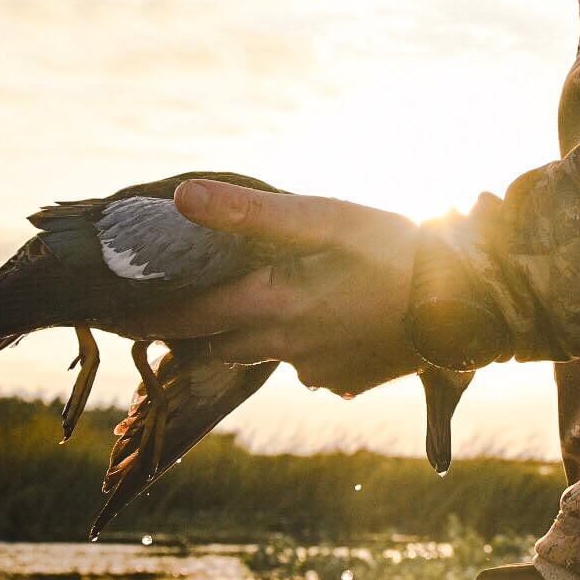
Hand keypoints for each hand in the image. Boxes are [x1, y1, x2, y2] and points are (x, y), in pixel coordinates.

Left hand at [131, 179, 423, 396]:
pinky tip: (318, 318)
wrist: (471, 303)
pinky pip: (300, 365)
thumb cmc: (399, 249)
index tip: (108, 306)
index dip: (141, 311)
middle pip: (209, 345)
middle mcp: (284, 345)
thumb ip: (252, 212)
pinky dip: (294, 343)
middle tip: (153, 311)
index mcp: (273, 302)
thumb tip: (181, 199)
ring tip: (236, 306)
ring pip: (253, 355)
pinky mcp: (342, 380)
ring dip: (234, 336)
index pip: (182, 314)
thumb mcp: (329, 216)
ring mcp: (315, 369)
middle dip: (180, 329)